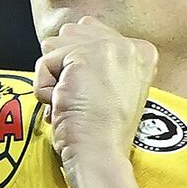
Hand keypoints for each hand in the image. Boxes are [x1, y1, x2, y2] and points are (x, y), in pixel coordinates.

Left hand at [35, 16, 157, 169]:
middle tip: (80, 99)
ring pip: (55, 46)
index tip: (92, 95)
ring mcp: (108, 47)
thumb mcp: (114, 88)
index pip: (93, 32)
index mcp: (143, 52)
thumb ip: (100, 60)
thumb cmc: (102, 131)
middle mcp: (129, 44)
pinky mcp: (83, 56)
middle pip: (71, 35)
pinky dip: (44, 89)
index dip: (78, 64)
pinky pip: (44, 63)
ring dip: (53, 78)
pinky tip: (64, 106)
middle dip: (64, 67)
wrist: (101, 155)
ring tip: (72, 102)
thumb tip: (62, 40)